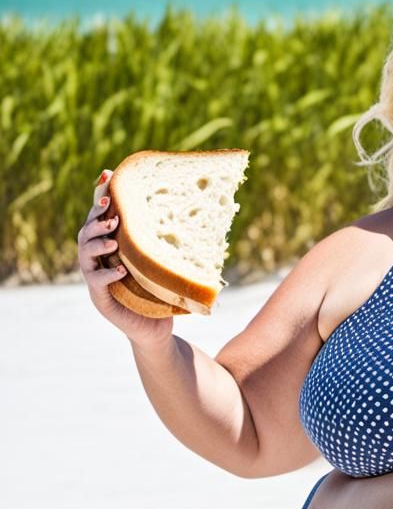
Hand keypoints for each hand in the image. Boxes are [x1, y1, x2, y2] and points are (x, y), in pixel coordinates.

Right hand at [77, 168, 174, 349]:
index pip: (99, 218)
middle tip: (112, 211)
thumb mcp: (163, 265)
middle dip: (96, 219)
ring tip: (114, 239)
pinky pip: (96, 282)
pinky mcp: (101, 300)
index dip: (101, 198)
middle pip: (85, 233)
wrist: (157, 331)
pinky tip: (120, 270)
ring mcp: (96, 281)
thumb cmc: (160, 296)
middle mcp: (98, 261)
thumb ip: (165, 243)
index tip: (108, 177)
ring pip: (85, 255)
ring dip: (97, 243)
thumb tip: (192, 212)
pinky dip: (107, 274)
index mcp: (110, 249)